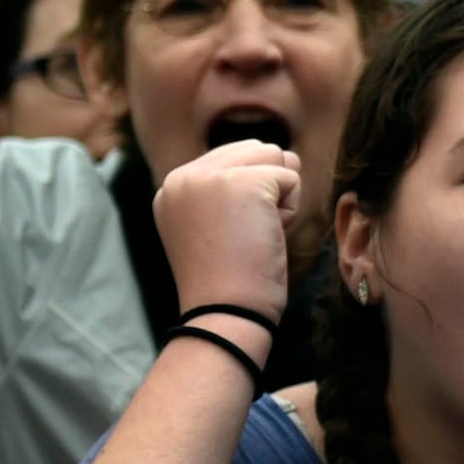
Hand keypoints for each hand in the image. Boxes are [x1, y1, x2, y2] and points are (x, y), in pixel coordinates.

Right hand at [153, 140, 301, 329]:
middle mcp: (183, 175)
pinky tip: (264, 237)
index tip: (229, 237)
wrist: (224, 314)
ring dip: (280, 198)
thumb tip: (289, 155)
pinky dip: (289, 211)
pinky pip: (291, 178)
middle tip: (245, 236)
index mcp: (172, 187)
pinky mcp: (243, 182)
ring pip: (275, 157)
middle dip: (267, 190)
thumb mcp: (218, 226)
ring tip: (254, 234)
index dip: (250, 196)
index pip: (233, 157)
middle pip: (256, 149)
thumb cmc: (229, 282)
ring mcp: (209, 176)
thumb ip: (236, 188)